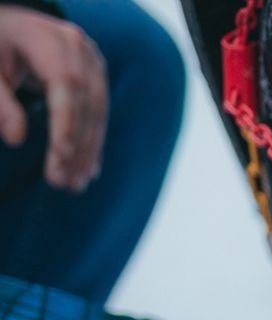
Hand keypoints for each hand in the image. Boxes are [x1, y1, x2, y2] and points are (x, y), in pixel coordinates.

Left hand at [0, 6, 106, 190]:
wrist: (13, 25)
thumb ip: (0, 103)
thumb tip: (15, 140)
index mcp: (46, 38)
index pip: (66, 84)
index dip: (67, 124)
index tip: (61, 159)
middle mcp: (77, 47)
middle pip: (85, 102)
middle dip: (78, 146)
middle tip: (66, 183)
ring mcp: (92, 60)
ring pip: (98, 111)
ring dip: (89, 150)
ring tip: (76, 183)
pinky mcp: (98, 75)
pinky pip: (101, 112)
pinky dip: (94, 141)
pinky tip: (88, 168)